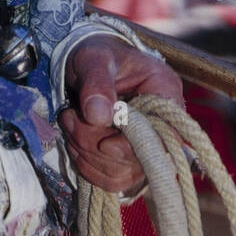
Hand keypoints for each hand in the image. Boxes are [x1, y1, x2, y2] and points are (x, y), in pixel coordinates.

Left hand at [58, 34, 183, 193]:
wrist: (87, 63)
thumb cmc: (96, 54)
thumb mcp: (93, 59)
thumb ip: (97, 84)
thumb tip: (98, 115)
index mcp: (165, 91)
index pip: (165, 134)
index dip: (134, 145)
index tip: (105, 143)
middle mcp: (163, 123)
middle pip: (141, 158)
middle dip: (97, 144)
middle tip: (70, 117)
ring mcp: (147, 145)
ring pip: (123, 172)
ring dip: (87, 154)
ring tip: (70, 122)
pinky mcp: (129, 159)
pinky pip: (112, 180)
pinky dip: (88, 166)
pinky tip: (75, 141)